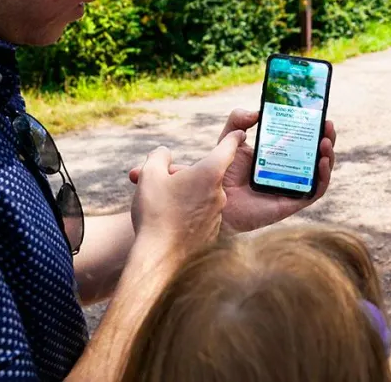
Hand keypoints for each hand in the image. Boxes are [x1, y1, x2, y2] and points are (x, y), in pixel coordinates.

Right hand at [128, 129, 244, 256]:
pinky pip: (202, 216)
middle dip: (192, 175)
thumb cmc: (155, 211)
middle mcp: (219, 193)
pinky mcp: (212, 233)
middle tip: (168, 180)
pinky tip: (171, 222)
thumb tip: (164, 153)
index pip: (229, 148)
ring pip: (203, 197)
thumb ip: (159, 156)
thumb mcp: (149, 174)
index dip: (234, 138)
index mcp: (209, 173)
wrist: (158, 256)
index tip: (241, 133)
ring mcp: (217, 214)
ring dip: (189, 196)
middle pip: (208, 176)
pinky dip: (190, 215)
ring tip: (163, 205)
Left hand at [130, 109, 336, 233]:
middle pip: (317, 154)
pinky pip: (314, 192)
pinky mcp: (291, 203)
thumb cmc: (222, 173)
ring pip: (321, 173)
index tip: (321, 114)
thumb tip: (257, 111)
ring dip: (329, 157)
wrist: (213, 201)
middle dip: (327, 139)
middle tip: (328, 125)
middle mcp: (290, 171)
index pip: (304, 140)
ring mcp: (292, 187)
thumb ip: (238, 120)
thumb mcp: (229, 139)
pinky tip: (320, 163)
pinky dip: (322, 178)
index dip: (315, 128)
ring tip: (326, 141)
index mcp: (280, 155)